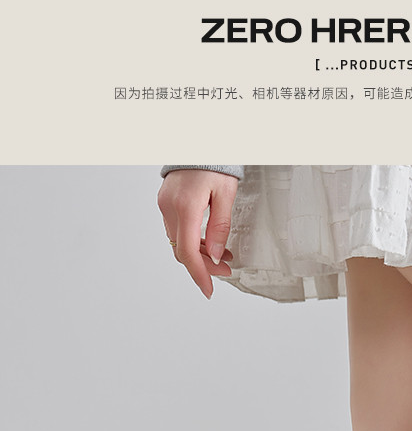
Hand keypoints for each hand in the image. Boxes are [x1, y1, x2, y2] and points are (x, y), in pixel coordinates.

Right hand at [157, 170, 238, 298]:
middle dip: (204, 265)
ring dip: (200, 253)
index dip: (199, 274)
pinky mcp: (165, 202)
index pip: (188, 252)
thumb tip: (216, 254)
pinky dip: (193, 240)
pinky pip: (177, 230)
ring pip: (180, 242)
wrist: (198, 140)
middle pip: (183, 251)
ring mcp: (165, 205)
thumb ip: (220, 226)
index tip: (208, 290)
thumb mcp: (226, 194)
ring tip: (224, 255)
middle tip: (227, 269)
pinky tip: (210, 242)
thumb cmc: (215, 161)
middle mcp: (170, 208)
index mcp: (185, 207)